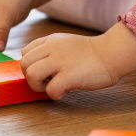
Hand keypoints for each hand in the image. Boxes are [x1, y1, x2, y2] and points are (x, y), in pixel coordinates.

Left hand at [19, 22, 135, 99]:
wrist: (112, 54)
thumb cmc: (90, 53)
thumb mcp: (65, 43)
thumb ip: (49, 51)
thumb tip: (37, 68)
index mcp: (50, 41)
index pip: (25, 53)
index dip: (31, 66)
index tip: (44, 72)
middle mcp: (52, 48)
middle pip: (24, 64)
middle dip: (31, 78)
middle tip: (46, 83)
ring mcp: (60, 61)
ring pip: (31, 75)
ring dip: (39, 87)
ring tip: (53, 87)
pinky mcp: (70, 75)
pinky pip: (50, 89)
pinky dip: (55, 95)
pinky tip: (66, 91)